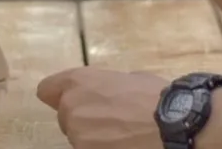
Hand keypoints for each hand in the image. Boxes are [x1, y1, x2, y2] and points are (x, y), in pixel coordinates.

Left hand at [36, 68, 169, 148]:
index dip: (60, 96)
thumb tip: (110, 92)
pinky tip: (126, 145)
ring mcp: (77, 136)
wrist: (174, 125)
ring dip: (95, 138)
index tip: (74, 102)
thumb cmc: (157, 98)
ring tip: (124, 136)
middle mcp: (71, 108)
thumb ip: (108, 85)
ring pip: (79, 139)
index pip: (47, 90)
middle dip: (84, 121)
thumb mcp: (131, 78)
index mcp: (78, 82)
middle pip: (66, 118)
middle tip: (114, 122)